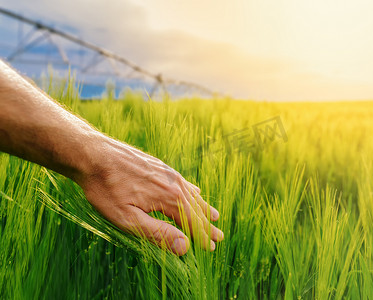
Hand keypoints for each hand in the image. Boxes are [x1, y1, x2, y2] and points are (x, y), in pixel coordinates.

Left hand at [75, 137, 223, 255]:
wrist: (92, 154)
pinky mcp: (159, 166)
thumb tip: (184, 246)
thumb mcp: (127, 218)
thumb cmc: (106, 189)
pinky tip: (196, 192)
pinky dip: (192, 191)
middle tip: (219, 237)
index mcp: (169, 198)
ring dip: (203, 208)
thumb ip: (157, 233)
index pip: (192, 223)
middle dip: (207, 225)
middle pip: (196, 209)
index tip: (211, 248)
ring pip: (191, 194)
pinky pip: (182, 181)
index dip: (201, 237)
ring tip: (214, 217)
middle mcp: (174, 183)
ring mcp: (167, 172)